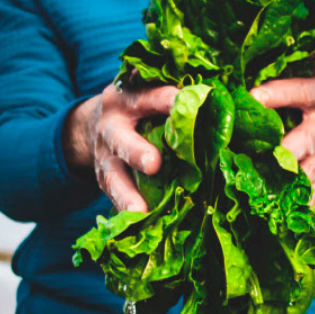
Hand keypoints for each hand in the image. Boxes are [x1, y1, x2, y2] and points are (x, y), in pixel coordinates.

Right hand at [62, 83, 177, 212]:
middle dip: (137, 151)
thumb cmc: (139, 104)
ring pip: (113, 175)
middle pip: (121, 138)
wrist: (95, 123)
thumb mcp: (148, 89)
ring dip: (127, 193)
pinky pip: (113, 197)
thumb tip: (220, 93)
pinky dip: (126, 210)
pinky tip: (141, 224)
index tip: (189, 105)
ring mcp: (103, 155)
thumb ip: (172, 91)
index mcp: (127, 97)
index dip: (168, 101)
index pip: (149, 96)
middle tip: (154, 164)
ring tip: (140, 211)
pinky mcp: (103, 179)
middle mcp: (111, 125)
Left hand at [251, 60, 314, 202]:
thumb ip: (290, 62)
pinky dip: (297, 201)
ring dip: (284, 180)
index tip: (250, 97)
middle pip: (306, 139)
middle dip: (281, 150)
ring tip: (256, 189)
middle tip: (252, 156)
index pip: (299, 92)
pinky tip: (278, 211)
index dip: (275, 95)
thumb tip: (246, 62)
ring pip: (309, 170)